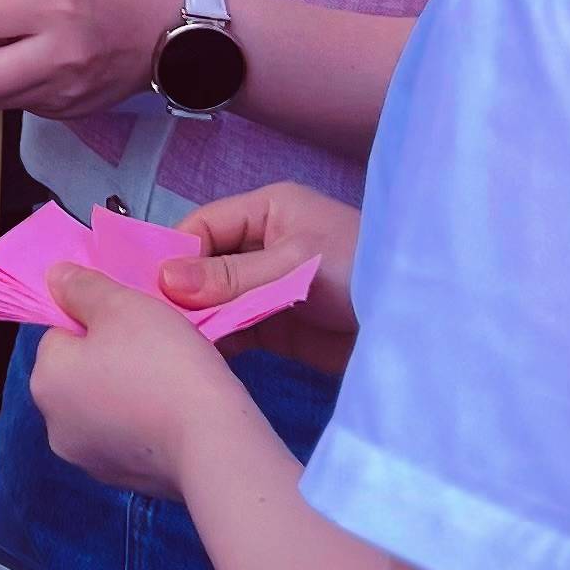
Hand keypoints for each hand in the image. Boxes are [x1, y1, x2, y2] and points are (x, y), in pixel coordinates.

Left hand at [27, 269, 236, 499]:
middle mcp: (54, 425)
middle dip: (111, 356)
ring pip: (103, 404)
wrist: (211, 442)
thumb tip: (55, 277)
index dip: (98, 319)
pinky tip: (173, 413)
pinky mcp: (122, 480)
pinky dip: (143, 423)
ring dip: (127, 390)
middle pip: (79, 370)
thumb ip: (82, 287)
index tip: (135, 321)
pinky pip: (126, 435)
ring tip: (169, 379)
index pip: (60, 332)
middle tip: (156, 346)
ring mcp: (87, 458)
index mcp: (45, 380)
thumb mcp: (122, 305)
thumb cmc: (164, 364)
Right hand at [156, 182, 361, 377]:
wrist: (420, 324)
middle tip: (151, 323)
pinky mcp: (280, 327)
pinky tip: (199, 358)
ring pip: (218, 301)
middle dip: (182, 292)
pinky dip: (220, 342)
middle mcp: (265, 245)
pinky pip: (238, 330)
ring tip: (170, 345)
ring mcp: (271, 287)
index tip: (148, 289)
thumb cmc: (361, 271)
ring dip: (198, 320)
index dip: (175, 254)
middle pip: (206, 266)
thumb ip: (231, 275)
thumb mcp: (294, 264)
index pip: (205, 226)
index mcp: (269, 211)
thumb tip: (165, 281)